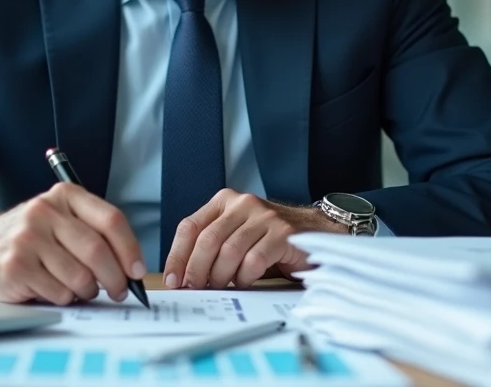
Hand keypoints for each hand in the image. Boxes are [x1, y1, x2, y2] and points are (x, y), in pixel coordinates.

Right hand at [0, 183, 145, 304]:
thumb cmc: (32, 236)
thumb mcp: (61, 219)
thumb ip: (93, 233)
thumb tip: (131, 268)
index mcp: (65, 196)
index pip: (111, 220)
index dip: (130, 249)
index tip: (137, 271)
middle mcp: (46, 211)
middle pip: (97, 251)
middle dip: (115, 278)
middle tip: (119, 291)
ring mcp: (28, 238)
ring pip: (80, 276)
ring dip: (87, 291)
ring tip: (80, 289)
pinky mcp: (16, 266)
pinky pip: (58, 292)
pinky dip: (64, 297)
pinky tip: (55, 290)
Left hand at [162, 189, 344, 289]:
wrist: (317, 233)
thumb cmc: (270, 240)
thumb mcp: (236, 235)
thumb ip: (212, 247)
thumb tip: (182, 277)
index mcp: (225, 201)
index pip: (190, 226)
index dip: (177, 255)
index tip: (173, 279)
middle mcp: (243, 203)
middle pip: (207, 239)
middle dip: (197, 270)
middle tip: (196, 288)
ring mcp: (264, 216)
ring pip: (229, 251)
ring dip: (222, 276)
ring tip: (224, 286)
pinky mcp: (283, 233)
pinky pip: (254, 260)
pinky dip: (245, 276)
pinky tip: (246, 281)